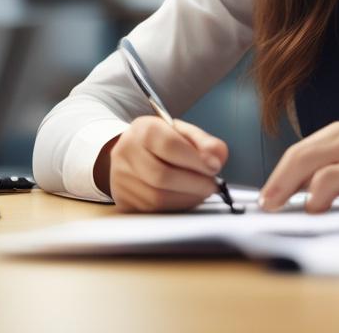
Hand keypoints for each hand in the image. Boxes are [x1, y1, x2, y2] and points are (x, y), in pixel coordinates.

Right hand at [99, 116, 228, 212]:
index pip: (169, 145)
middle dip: (194, 183)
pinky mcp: (123, 200)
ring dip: (187, 197)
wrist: (131, 153)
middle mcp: (126, 153)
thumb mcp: (182, 132)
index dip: (196, 159)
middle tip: (212, 184)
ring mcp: (121, 178)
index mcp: (142, 129)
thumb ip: (203, 141)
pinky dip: (177, 206)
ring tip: (202, 191)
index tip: (215, 167)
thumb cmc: (161, 141)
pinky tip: (188, 198)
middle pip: (162, 175)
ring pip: (157, 197)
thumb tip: (218, 156)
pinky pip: (153, 210)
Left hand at [258, 121, 338, 213]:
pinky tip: (312, 205)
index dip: (277, 176)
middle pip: (295, 156)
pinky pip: (333, 176)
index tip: (266, 198)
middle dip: (274, 182)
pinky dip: (317, 190)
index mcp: (337, 135)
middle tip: (262, 205)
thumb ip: (337, 174)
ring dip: (286, 186)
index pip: (296, 153)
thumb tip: (309, 197)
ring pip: (306, 161)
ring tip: (275, 207)